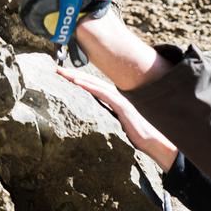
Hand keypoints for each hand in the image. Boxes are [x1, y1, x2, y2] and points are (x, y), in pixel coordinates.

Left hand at [56, 67, 178, 170]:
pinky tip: (78, 82)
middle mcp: (117, 97)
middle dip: (75, 74)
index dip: (80, 80)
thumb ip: (110, 118)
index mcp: (115, 101)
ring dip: (79, 77)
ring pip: (96, 84)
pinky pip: (103, 94)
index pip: (95, 87)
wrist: (153, 142)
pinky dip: (90, 86)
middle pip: (93, 82)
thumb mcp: (120, 125)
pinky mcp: (122, 106)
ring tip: (64, 73)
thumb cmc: (138, 136)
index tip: (64, 76)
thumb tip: (97, 120)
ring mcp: (120, 100)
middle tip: (57, 69)